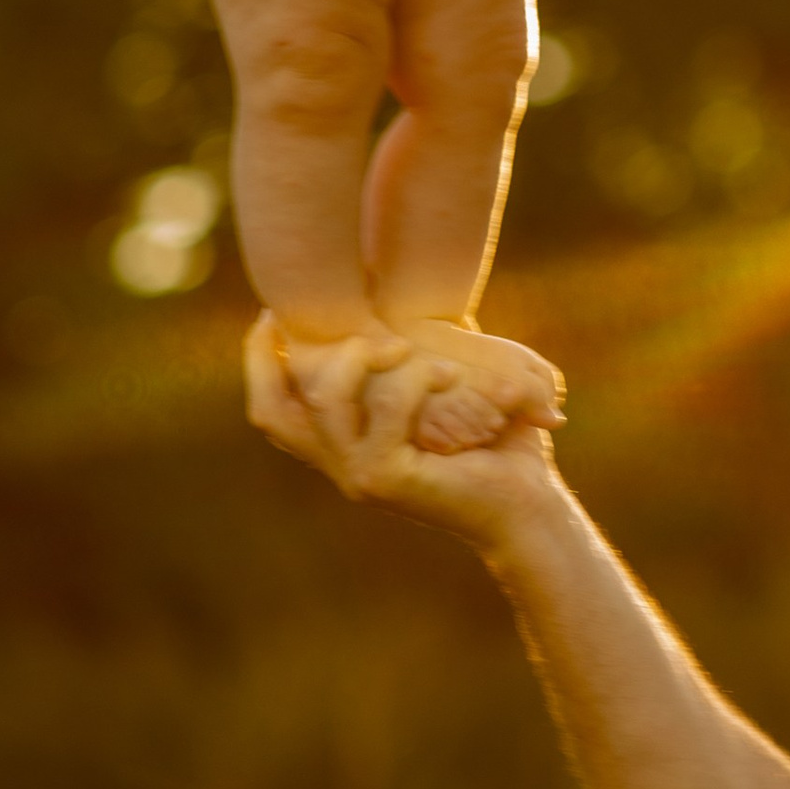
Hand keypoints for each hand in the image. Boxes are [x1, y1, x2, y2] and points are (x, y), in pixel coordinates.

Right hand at [244, 310, 555, 538]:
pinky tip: (451, 374)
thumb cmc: (493, 444)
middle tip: (304, 314)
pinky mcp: (388, 479)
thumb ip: (413, 350)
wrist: (528, 505)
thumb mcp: (443, 386)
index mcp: (345, 445)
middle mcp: (341, 464)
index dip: (260, 359)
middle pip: (270, 412)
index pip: (274, 408)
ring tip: (406, 345)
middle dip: (274, 354)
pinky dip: (416, 378)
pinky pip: (387, 408)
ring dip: (363, 355)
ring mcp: (360, 475)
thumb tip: (400, 284)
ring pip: (327, 398)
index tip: (272, 313)